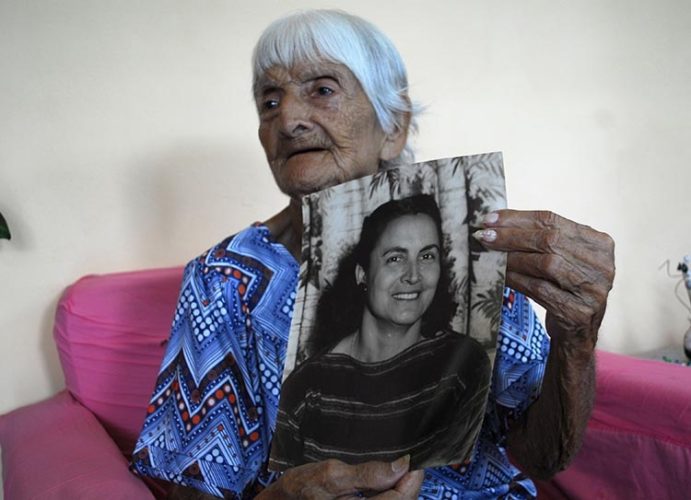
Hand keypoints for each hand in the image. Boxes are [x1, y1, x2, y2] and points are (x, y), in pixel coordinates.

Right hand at [257, 456, 423, 498]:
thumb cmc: (301, 488)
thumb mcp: (331, 474)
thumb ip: (367, 474)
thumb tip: (402, 466)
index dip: (412, 480)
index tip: (416, 459)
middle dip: (407, 485)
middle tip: (407, 461)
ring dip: (398, 490)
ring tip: (396, 469)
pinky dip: (387, 495)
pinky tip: (385, 482)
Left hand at [474, 210, 614, 348]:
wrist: (576, 334)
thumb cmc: (564, 289)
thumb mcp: (562, 259)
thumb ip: (541, 239)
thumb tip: (496, 222)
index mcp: (600, 243)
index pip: (553, 221)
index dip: (518, 219)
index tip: (489, 219)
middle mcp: (602, 265)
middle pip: (550, 240)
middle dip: (511, 236)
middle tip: (484, 236)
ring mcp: (594, 290)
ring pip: (546, 264)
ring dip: (513, 257)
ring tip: (491, 255)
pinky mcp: (579, 312)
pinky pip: (540, 289)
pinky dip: (517, 279)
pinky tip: (501, 275)